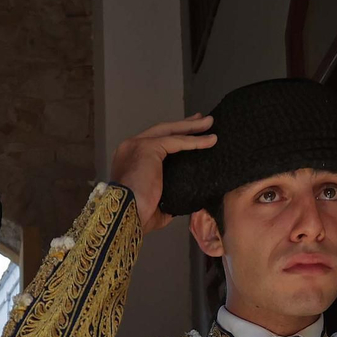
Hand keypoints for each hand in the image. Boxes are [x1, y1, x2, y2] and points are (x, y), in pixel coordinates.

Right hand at [109, 114, 215, 234]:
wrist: (127, 215)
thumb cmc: (137, 215)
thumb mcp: (154, 202)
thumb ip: (166, 197)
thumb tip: (182, 201)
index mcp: (129, 159)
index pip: (155, 142)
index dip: (173, 137)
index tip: (188, 135)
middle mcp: (131, 147)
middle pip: (162, 131)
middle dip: (183, 125)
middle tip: (201, 121)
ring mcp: (138, 144)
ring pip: (170, 131)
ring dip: (191, 128)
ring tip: (209, 123)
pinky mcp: (148, 147)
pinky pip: (176, 141)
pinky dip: (194, 141)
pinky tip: (209, 140)